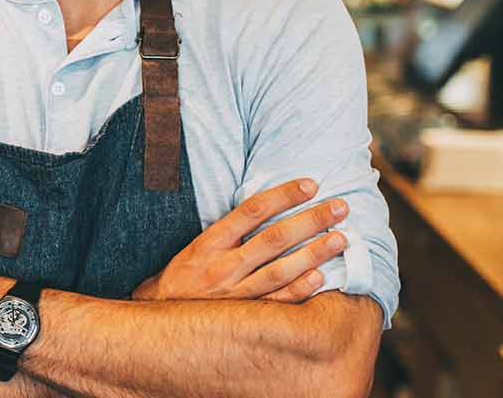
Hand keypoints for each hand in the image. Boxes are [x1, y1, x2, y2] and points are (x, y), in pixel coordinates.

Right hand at [132, 178, 347, 302]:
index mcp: (210, 242)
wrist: (161, 318)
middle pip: (274, 238)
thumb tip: (270, 206)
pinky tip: (321, 277)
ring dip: (314, 253)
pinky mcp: (243, 316)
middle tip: (340, 207)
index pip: (252, 210)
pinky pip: (276, 302)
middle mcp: (224, 265)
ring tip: (341, 238)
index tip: (311, 184)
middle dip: (310, 220)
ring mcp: (235, 293)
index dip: (284, 195)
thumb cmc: (184, 277)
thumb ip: (230, 230)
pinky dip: (299, 290)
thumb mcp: (198, 246)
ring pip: (281, 270)